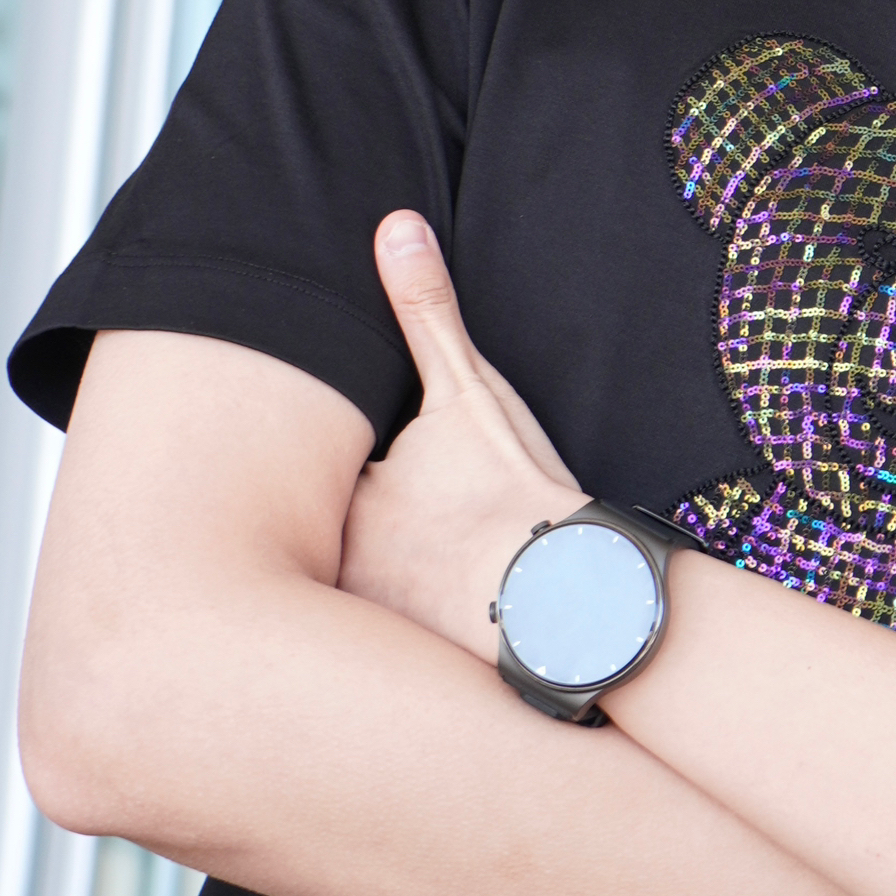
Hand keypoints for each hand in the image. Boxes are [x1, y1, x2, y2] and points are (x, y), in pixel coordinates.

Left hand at [337, 212, 580, 663]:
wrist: (576, 598)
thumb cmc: (522, 493)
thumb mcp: (472, 392)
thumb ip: (427, 313)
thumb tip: (394, 227)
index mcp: (348, 490)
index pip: (320, 471)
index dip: (353, 473)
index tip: (389, 478)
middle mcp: (337, 560)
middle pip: (319, 537)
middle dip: (338, 537)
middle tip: (403, 532)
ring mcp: (363, 621)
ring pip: (339, 597)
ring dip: (360, 592)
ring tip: (414, 584)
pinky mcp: (398, 668)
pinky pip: (373, 650)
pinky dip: (392, 643)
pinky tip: (432, 633)